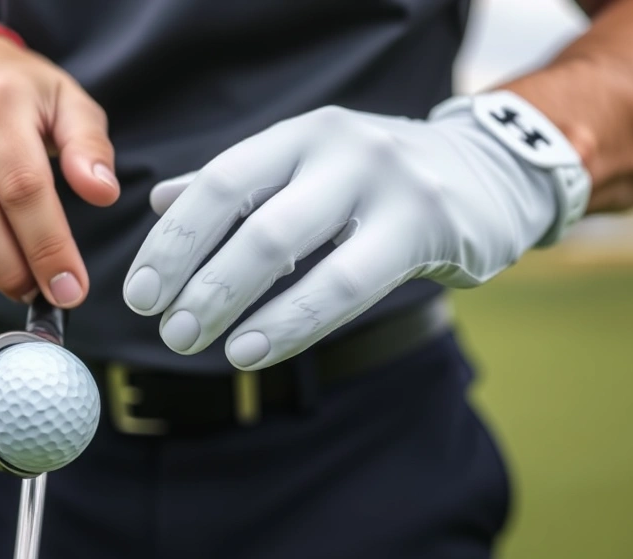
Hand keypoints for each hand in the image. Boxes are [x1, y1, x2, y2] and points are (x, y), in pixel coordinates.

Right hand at [0, 34, 118, 305]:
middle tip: (52, 295)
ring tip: (24, 287)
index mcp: (1, 102)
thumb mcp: (67, 100)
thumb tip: (103, 192)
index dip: (49, 244)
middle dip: (21, 270)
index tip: (72, 286)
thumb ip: (90, 146)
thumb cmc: (20, 91)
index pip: (25, 187)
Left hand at [123, 92, 588, 369]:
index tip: (141, 294)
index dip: (172, 243)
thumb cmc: (383, 182)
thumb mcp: (310, 170)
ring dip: (231, 302)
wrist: (491, 174)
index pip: (218, 184)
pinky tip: (255, 349)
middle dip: (196, 280)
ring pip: (288, 245)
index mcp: (300, 135)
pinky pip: (346, 283)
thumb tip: (161, 203)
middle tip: (167, 332)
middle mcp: (337, 146)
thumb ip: (240, 185)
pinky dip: (292, 321)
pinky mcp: (426, 225)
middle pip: (246, 217)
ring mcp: (385, 181)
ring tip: (197, 344)